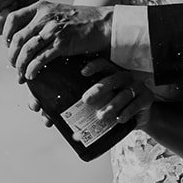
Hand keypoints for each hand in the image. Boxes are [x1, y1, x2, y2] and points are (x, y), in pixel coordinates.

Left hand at [2, 1, 112, 79]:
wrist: (104, 24)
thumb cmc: (81, 20)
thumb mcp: (57, 12)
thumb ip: (41, 19)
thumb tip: (24, 34)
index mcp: (40, 7)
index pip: (12, 19)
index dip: (5, 34)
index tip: (7, 46)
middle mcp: (44, 17)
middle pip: (17, 38)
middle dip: (11, 55)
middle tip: (13, 65)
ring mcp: (53, 30)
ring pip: (27, 50)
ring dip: (20, 65)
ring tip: (20, 75)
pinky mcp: (62, 43)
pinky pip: (40, 58)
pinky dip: (32, 69)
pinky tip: (30, 75)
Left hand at [27, 59, 158, 128]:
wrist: (139, 114)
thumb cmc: (108, 103)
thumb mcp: (91, 99)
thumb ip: (67, 100)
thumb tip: (34, 107)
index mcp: (108, 71)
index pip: (101, 62)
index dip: (93, 66)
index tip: (82, 72)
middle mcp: (122, 75)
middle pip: (111, 78)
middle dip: (99, 89)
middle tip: (86, 100)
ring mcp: (136, 86)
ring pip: (124, 93)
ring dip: (111, 105)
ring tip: (101, 116)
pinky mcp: (147, 99)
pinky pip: (137, 104)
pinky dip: (127, 112)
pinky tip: (119, 120)